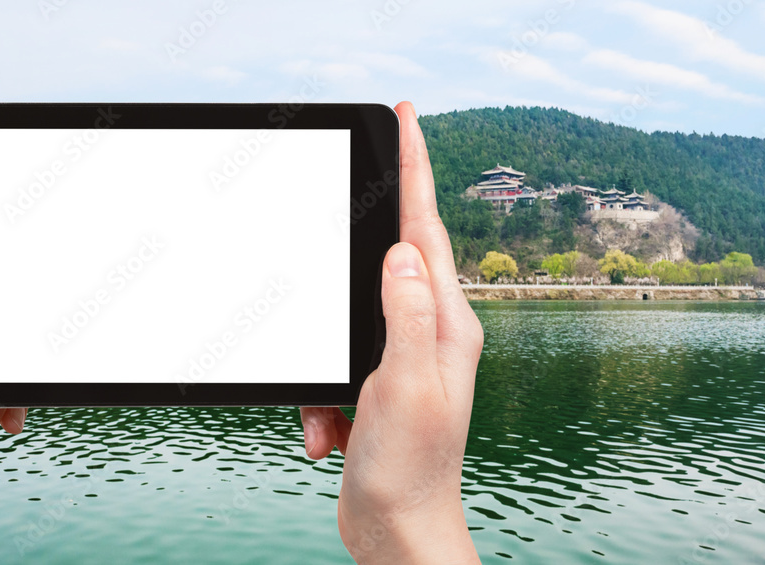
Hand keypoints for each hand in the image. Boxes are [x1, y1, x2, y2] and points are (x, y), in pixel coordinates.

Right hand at [300, 102, 483, 562]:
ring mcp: (402, 357)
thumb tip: (402, 251)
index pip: (427, 230)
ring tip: (329, 419)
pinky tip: (325, 435)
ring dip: (326, 362)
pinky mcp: (374, 383)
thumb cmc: (411, 469)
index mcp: (445, 324)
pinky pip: (333, 365)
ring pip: (350, 316)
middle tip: (357, 186)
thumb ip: (405, 315)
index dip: (417, 170)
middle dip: (368, 233)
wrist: (398, 532)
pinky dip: (319, 398)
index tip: (408, 119)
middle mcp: (430, 332)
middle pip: (393, 258)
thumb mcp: (404, 386)